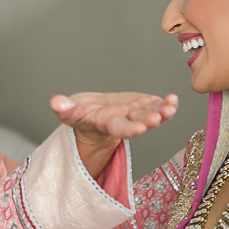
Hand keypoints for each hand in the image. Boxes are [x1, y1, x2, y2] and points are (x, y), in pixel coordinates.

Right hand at [50, 92, 178, 177]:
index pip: (120, 128)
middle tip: (159, 116)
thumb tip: (56, 102)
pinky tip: (172, 99)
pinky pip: (156, 107)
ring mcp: (135, 115)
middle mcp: (124, 122)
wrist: (91, 117)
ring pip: (152, 115)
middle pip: (139, 123)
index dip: (130, 129)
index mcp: (107, 124)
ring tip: (171, 104)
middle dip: (150, 121)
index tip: (140, 128)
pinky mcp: (141, 106)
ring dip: (163, 112)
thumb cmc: (80, 116)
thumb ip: (64, 109)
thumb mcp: (69, 113)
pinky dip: (165, 104)